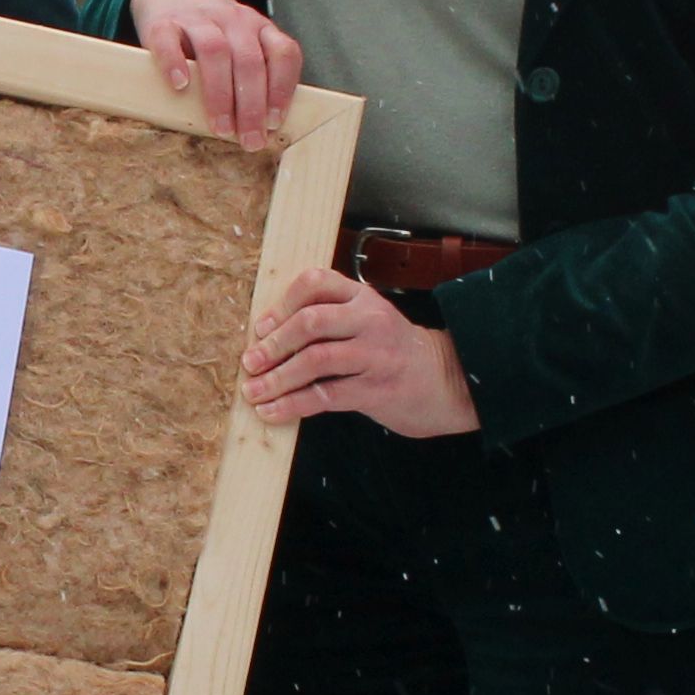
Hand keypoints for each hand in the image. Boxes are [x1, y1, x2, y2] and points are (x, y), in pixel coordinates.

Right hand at [132, 0, 302, 147]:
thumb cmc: (213, 34)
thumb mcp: (241, 44)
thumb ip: (253, 73)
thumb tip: (264, 126)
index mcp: (258, 27)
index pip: (282, 53)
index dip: (282, 89)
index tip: (274, 123)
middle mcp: (233, 19)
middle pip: (249, 60)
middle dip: (252, 105)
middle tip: (250, 139)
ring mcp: (198, 18)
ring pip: (215, 50)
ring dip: (221, 94)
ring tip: (221, 127)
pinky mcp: (163, 23)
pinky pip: (169, 41)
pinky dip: (174, 64)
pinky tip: (179, 87)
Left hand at [241, 266, 481, 435]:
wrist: (444, 381)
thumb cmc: (392, 351)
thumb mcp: (367, 320)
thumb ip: (330, 318)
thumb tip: (267, 336)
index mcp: (362, 297)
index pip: (315, 282)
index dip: (282, 304)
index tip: (261, 327)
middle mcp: (369, 320)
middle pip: (310, 322)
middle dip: (273, 344)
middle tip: (250, 363)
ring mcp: (375, 355)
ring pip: (315, 360)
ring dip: (277, 378)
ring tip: (253, 392)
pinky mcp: (376, 389)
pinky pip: (325, 396)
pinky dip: (293, 405)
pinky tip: (272, 412)